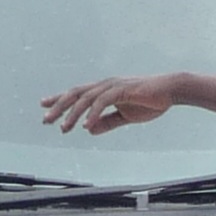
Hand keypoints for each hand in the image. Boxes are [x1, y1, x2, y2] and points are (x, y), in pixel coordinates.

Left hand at [39, 75, 175, 134]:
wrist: (171, 91)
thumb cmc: (150, 102)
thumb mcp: (125, 116)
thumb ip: (107, 122)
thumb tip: (89, 130)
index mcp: (104, 90)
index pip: (77, 94)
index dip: (59, 99)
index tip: (44, 105)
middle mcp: (104, 85)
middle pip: (75, 94)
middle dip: (58, 106)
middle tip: (45, 120)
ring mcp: (112, 86)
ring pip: (85, 98)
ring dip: (73, 114)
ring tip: (64, 128)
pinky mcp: (122, 89)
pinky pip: (102, 102)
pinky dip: (93, 114)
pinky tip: (86, 126)